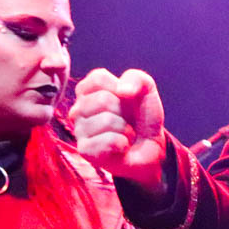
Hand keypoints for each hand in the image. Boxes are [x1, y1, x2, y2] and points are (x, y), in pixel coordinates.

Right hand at [70, 68, 166, 194]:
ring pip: (106, 120)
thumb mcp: (146, 89)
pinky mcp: (85, 150)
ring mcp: (79, 130)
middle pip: (102, 99)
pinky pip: (108, 141)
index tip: (125, 98)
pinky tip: (121, 146)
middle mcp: (78, 109)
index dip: (120, 88)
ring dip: (125, 129)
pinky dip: (122, 143)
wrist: (150, 147)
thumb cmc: (142, 116)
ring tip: (124, 134)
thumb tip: (122, 90)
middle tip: (126, 120)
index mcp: (88, 90)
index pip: (98, 78)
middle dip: (123, 111)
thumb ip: (136, 78)